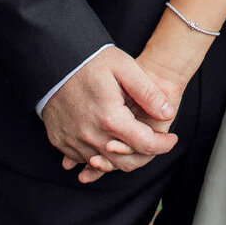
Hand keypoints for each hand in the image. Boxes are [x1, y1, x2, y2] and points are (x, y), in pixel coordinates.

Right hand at [42, 46, 177, 177]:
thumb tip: (167, 113)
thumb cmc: (91, 61)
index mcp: (110, 118)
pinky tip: (107, 139)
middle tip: (155, 142)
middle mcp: (90, 136)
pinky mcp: (59, 141)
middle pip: (125, 163)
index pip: (145, 145)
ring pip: (104, 164)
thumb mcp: (124, 67)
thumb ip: (147, 92)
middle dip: (145, 156)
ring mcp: (72, 141)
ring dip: (121, 156)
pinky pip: (83, 158)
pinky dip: (98, 154)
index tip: (172, 139)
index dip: (163, 145)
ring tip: (132, 138)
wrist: (53, 60)